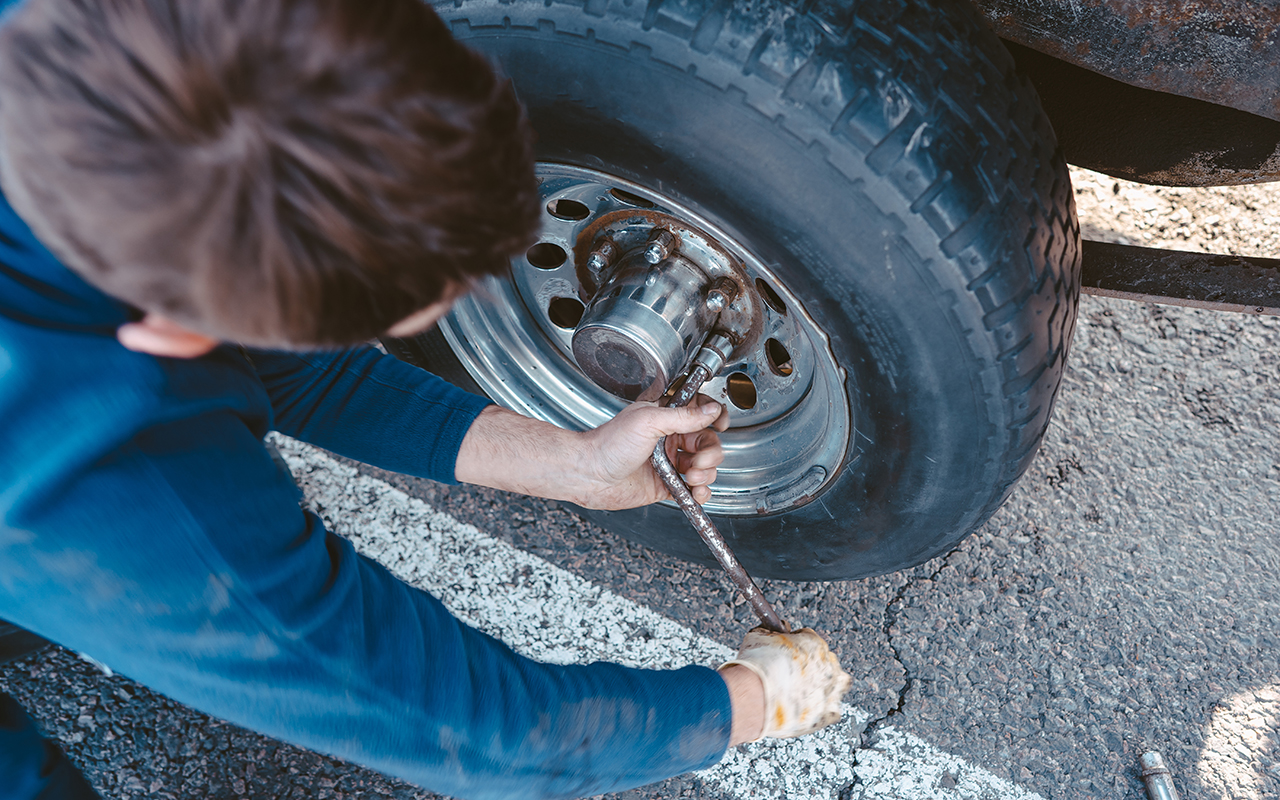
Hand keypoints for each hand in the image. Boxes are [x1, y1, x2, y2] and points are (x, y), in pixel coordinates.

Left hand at [453, 396, 728, 509]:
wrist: (589, 475)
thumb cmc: (608, 444)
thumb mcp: (648, 422)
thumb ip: (683, 417)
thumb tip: (711, 410)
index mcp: (666, 417)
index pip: (701, 412)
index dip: (715, 417)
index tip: (720, 425)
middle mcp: (670, 439)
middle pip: (709, 443)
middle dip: (710, 454)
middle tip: (697, 463)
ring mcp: (670, 463)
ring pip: (706, 467)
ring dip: (706, 474)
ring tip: (690, 478)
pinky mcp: (667, 485)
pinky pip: (694, 489)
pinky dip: (701, 493)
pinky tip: (696, 493)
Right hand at [719, 627, 851, 741]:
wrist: (755, 696)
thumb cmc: (757, 667)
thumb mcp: (759, 636)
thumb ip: (770, 630)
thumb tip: (772, 629)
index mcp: (814, 644)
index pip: (810, 639)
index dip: (797, 645)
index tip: (788, 652)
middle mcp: (828, 666)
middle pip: (827, 661)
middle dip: (813, 666)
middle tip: (794, 673)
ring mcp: (830, 692)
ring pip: (837, 686)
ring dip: (825, 687)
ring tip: (804, 692)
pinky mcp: (826, 715)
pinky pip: (832, 712)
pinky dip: (823, 711)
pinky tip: (806, 709)